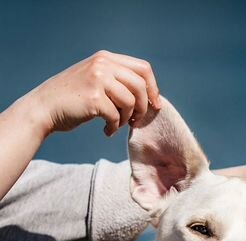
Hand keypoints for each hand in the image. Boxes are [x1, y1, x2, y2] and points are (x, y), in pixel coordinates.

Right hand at [28, 50, 160, 136]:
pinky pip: (116, 116)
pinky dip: (114, 127)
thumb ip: (117, 80)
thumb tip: (149, 95)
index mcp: (106, 58)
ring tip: (116, 124)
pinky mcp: (93, 98)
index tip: (155, 105)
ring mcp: (97, 79)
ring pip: (130, 101)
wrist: (44, 107)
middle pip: (140, 85)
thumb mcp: (96, 79)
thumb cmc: (73, 99)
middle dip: (143, 107)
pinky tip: (106, 131)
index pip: (143, 69)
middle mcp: (102, 64)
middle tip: (135, 120)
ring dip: (127, 118)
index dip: (153, 88)